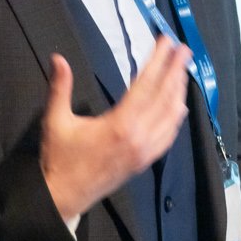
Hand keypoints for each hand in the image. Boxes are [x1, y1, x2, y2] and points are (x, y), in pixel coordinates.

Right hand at [39, 37, 192, 223]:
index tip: (168, 43)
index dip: (158, 61)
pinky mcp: (146, 161)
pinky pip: (168, 136)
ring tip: (182, 71)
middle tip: (185, 50)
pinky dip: (176, 117)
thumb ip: (59, 88)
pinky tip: (179, 106)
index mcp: (120, 124)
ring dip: (179, 91)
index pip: (146, 85)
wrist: (64, 197)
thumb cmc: (59, 159)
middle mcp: (140, 137)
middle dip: (176, 71)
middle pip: (165, 97)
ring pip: (171, 117)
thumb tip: (58, 58)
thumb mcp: (55, 121)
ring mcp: (146, 151)